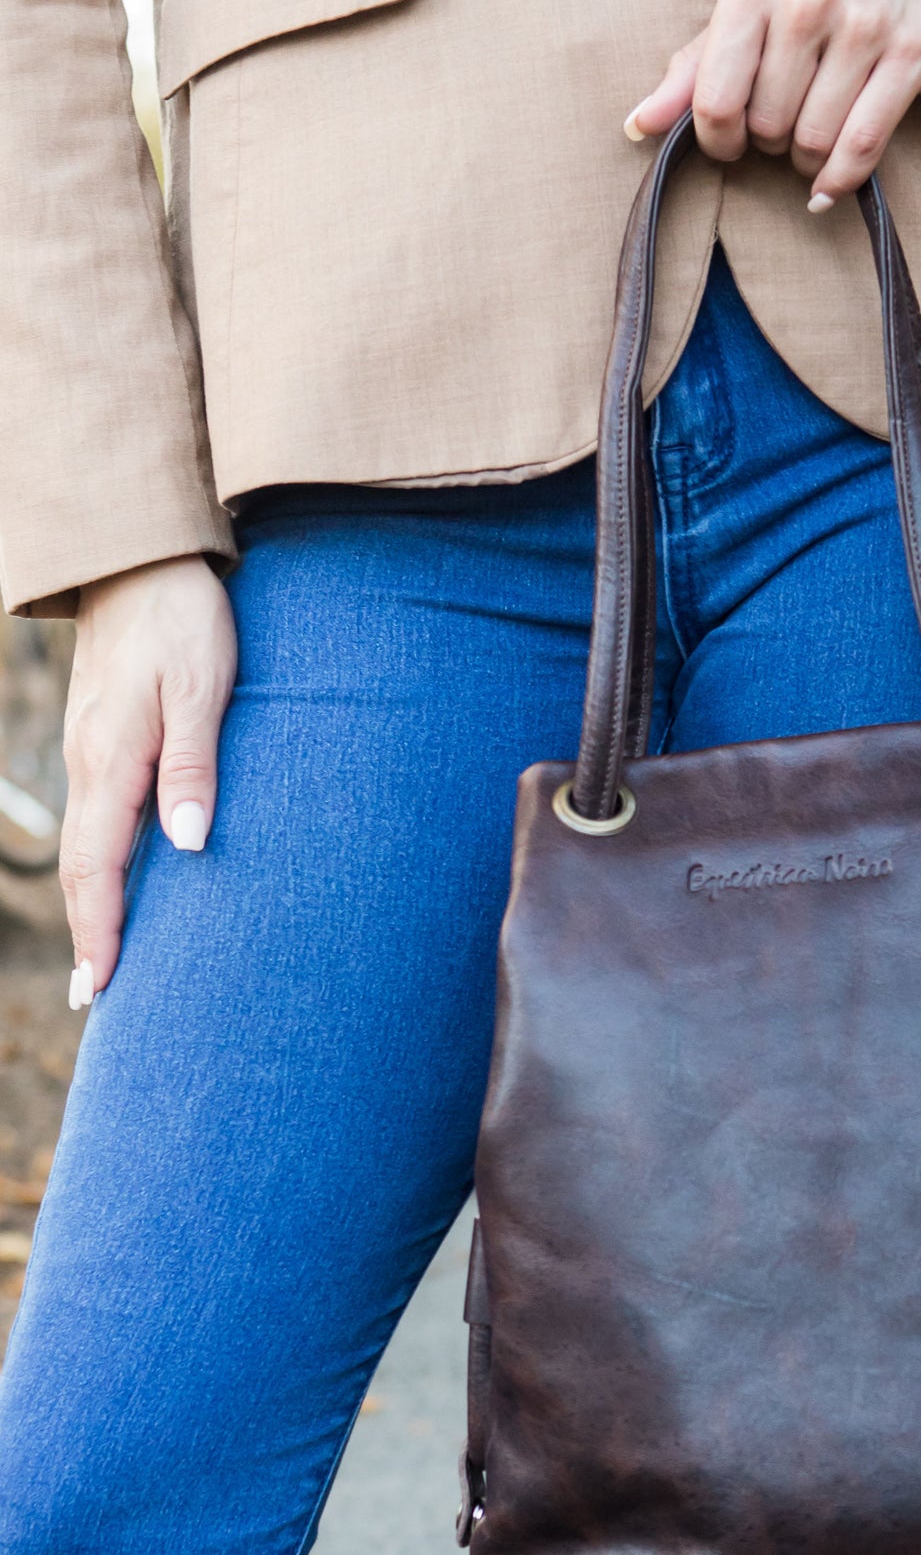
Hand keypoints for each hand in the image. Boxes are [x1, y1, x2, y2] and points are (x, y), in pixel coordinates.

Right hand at [62, 554, 235, 1005]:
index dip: (100, 931)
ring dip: (93, 903)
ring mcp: (91, 749)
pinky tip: (117, 878)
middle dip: (89, 934)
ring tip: (104, 956)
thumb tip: (192, 844)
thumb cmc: (184, 617)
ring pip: (86, 843)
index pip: (99, 867)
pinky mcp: (102, 735)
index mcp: (112, 760)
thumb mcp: (203, 686)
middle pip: (83, 867)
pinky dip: (100, 862)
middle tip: (96, 998)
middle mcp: (90, 763)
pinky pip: (95, 816)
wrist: (142, 555)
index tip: (102, 988)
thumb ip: (197, 765)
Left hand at [625, 0, 920, 208]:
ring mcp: (864, 27)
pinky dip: (841, 178)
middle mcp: (806, 3)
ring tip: (808, 139)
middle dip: (767, 142)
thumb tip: (637, 126)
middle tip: (780, 123)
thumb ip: (692, 66)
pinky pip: (864, 144)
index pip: (716, 99)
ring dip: (805, 160)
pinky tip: (829, 183)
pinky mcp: (911, 52)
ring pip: (813, 140)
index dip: (716, 140)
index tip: (728, 142)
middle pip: (766, 126)